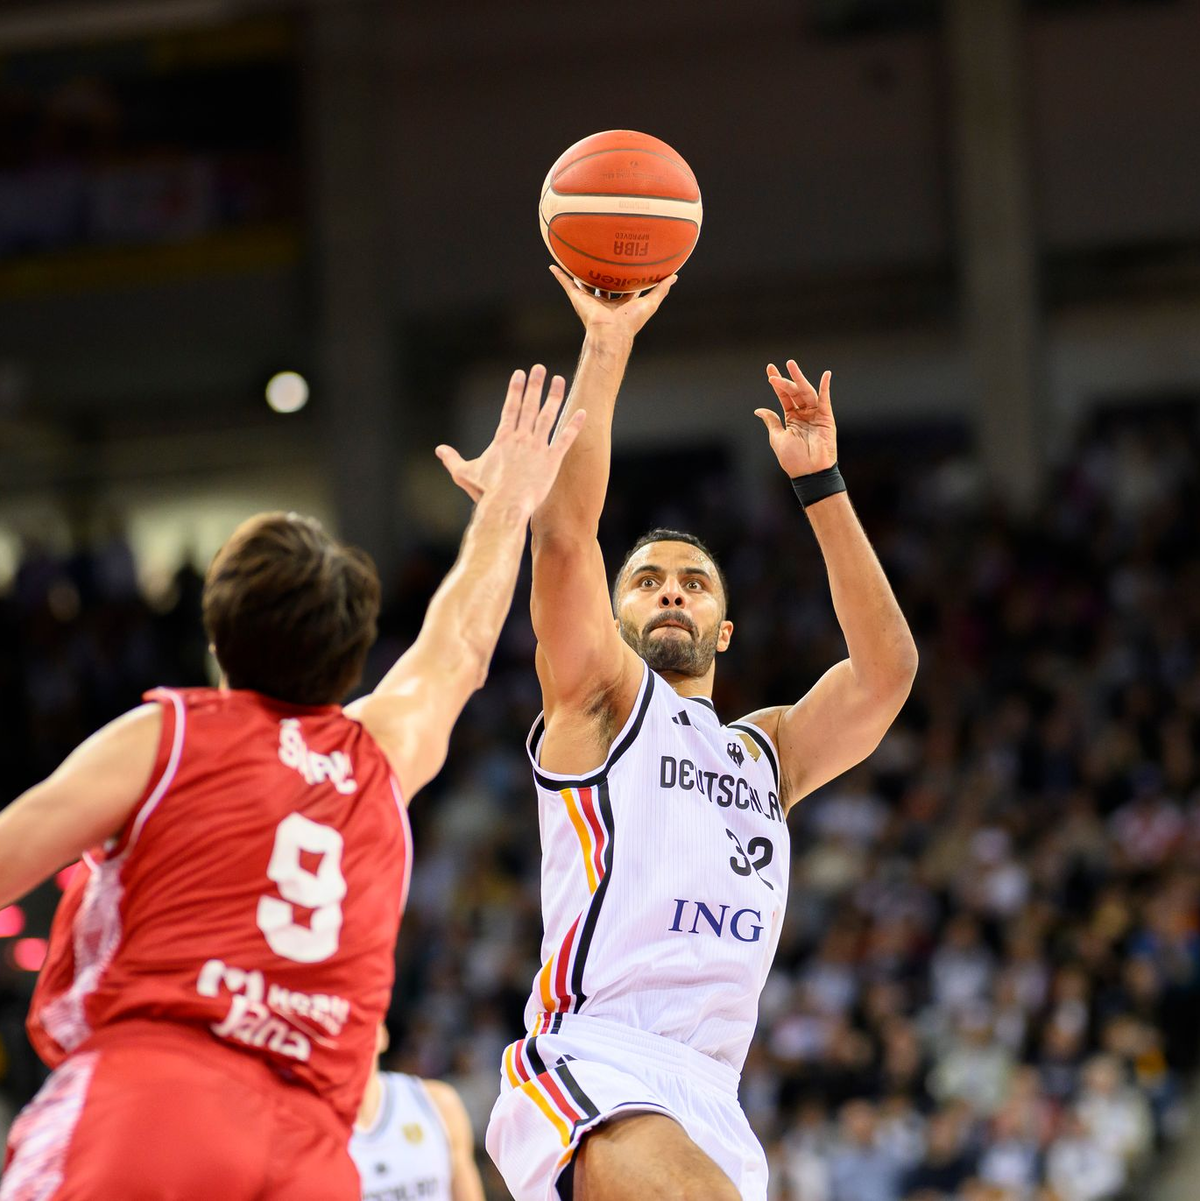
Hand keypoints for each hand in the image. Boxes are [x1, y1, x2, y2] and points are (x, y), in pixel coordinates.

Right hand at [435, 366, 585, 512]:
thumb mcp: (464, 473)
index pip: (510, 408)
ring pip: (548, 417)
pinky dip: (574, 425)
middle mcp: (521, 438)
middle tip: (540, 368)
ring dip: (554, 397)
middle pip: (530, 406)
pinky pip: (565, 439)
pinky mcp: (551, 461)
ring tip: (559, 381)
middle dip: (535, 385)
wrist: (505, 506)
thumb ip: (452, 459)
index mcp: (503, 439)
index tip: (520, 374)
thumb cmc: (485, 492)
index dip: (515, 390)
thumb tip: (439, 450)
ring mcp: (537, 448)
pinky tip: (582, 412)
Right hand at [550, 265, 676, 342]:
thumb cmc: (631, 322)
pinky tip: (553, 266)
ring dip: (579, 271)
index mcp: (621, 302)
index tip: (626, 260)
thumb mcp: (651, 303)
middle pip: (603, 282)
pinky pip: (566, 284)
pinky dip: (559, 276)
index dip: (625, 273)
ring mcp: (590, 299)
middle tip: (603, 253)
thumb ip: (661, 290)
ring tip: (575, 256)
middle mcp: (604, 300)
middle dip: (602, 270)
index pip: (623, 285)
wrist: (611, 334)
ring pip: (584, 281)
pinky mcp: (578, 299)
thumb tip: (674, 276)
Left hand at [755, 360, 837, 477]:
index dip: (777, 384)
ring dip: (799, 379)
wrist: (809, 471)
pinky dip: (826, 387)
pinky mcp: (826, 418)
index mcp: (791, 418)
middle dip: (785, 380)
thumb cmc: (792, 458)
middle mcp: (803, 414)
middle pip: (794, 392)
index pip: (783, 396)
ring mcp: (815, 415)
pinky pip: (825, 400)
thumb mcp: (777, 438)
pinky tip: (826, 375)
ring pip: (806, 393)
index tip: (770, 370)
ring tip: (791, 366)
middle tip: (775, 371)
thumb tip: (759, 410)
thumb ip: (771, 422)